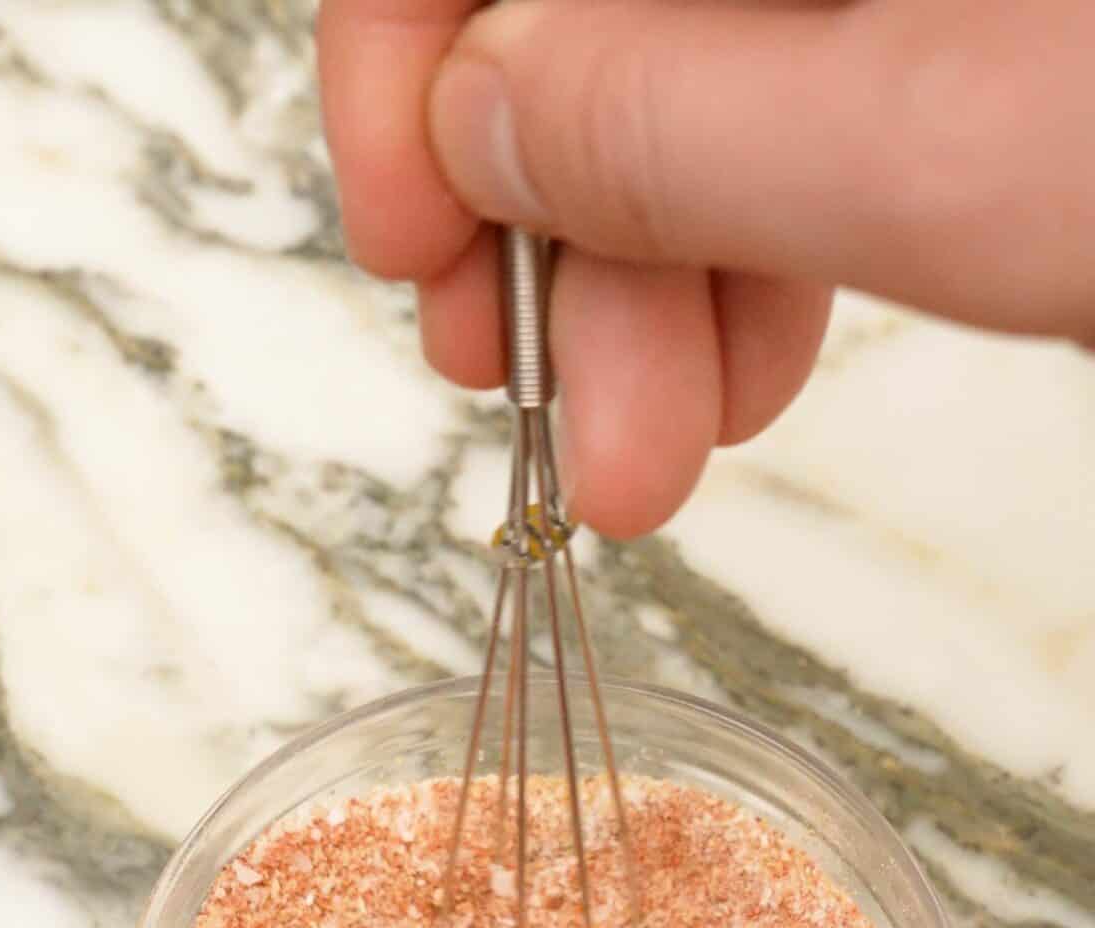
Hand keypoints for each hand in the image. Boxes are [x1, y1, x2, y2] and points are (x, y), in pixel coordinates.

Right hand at [320, 0, 1093, 536]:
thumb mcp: (938, 143)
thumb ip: (676, 125)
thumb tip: (477, 132)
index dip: (412, 69)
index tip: (408, 246)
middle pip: (582, 19)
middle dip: (542, 234)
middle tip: (529, 409)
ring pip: (688, 95)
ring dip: (638, 294)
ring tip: (641, 459)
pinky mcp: (943, 52)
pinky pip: (790, 135)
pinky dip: (742, 274)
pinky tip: (730, 390)